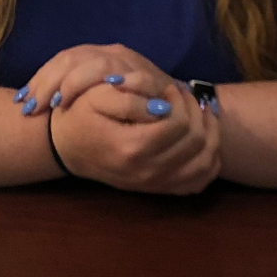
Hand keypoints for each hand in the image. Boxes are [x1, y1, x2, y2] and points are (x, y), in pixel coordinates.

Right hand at [22, 45, 219, 194]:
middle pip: (197, 141)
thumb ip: (130, 98)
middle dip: (197, 111)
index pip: (178, 124)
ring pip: (206, 161)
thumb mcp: (96, 96)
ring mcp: (154, 183)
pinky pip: (200, 179)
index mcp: (131, 148)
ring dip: (211, 132)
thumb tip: (162, 106)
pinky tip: (203, 137)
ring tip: (199, 112)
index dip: (180, 100)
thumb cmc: (81, 116)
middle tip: (184, 96)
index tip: (169, 88)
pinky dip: (210, 158)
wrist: (66, 148)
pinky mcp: (160, 188)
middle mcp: (146, 171)